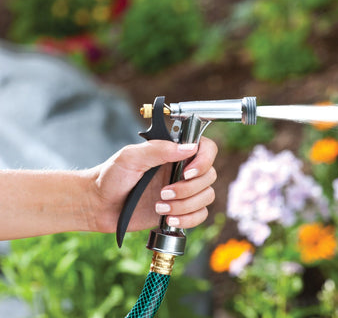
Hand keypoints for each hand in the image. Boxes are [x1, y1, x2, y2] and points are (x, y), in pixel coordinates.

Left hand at [88, 137, 217, 232]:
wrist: (98, 205)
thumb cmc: (110, 177)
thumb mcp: (130, 157)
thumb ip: (158, 149)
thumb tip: (188, 148)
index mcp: (174, 153)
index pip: (207, 149)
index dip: (204, 160)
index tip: (188, 172)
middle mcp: (183, 170)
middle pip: (209, 176)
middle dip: (187, 189)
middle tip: (163, 193)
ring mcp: (183, 191)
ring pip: (206, 197)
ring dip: (185, 205)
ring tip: (159, 207)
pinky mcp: (181, 211)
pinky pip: (200, 215)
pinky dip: (187, 219)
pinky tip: (168, 219)